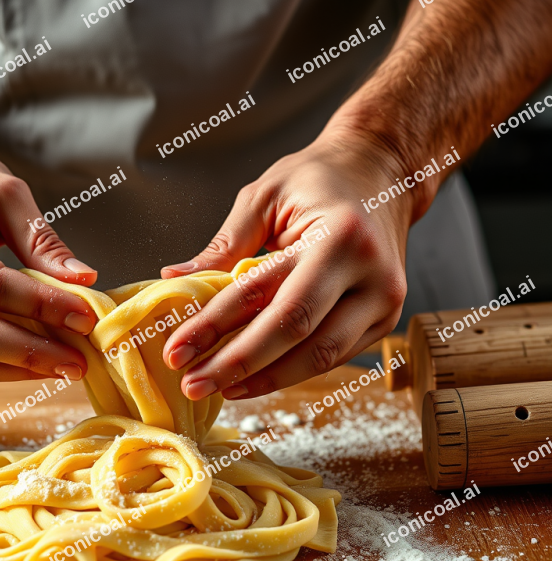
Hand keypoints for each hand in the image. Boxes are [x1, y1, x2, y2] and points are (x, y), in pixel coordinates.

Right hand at [0, 130, 97, 381]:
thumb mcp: (1, 189)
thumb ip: (41, 238)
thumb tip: (83, 280)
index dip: (42, 306)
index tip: (85, 317)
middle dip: (34, 351)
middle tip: (80, 359)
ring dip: (20, 370)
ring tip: (64, 366)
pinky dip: (0, 369)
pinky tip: (34, 364)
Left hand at [160, 127, 431, 399]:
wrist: (383, 173)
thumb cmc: (320, 179)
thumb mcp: (265, 198)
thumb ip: (224, 245)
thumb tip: (174, 280)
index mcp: (337, 235)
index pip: (264, 294)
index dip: (215, 327)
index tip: (176, 351)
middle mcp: (369, 272)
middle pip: (295, 335)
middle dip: (238, 364)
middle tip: (193, 384)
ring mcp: (384, 300)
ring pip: (319, 357)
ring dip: (265, 379)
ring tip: (220, 387)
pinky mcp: (385, 319)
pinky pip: (333, 356)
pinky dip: (291, 370)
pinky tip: (255, 377)